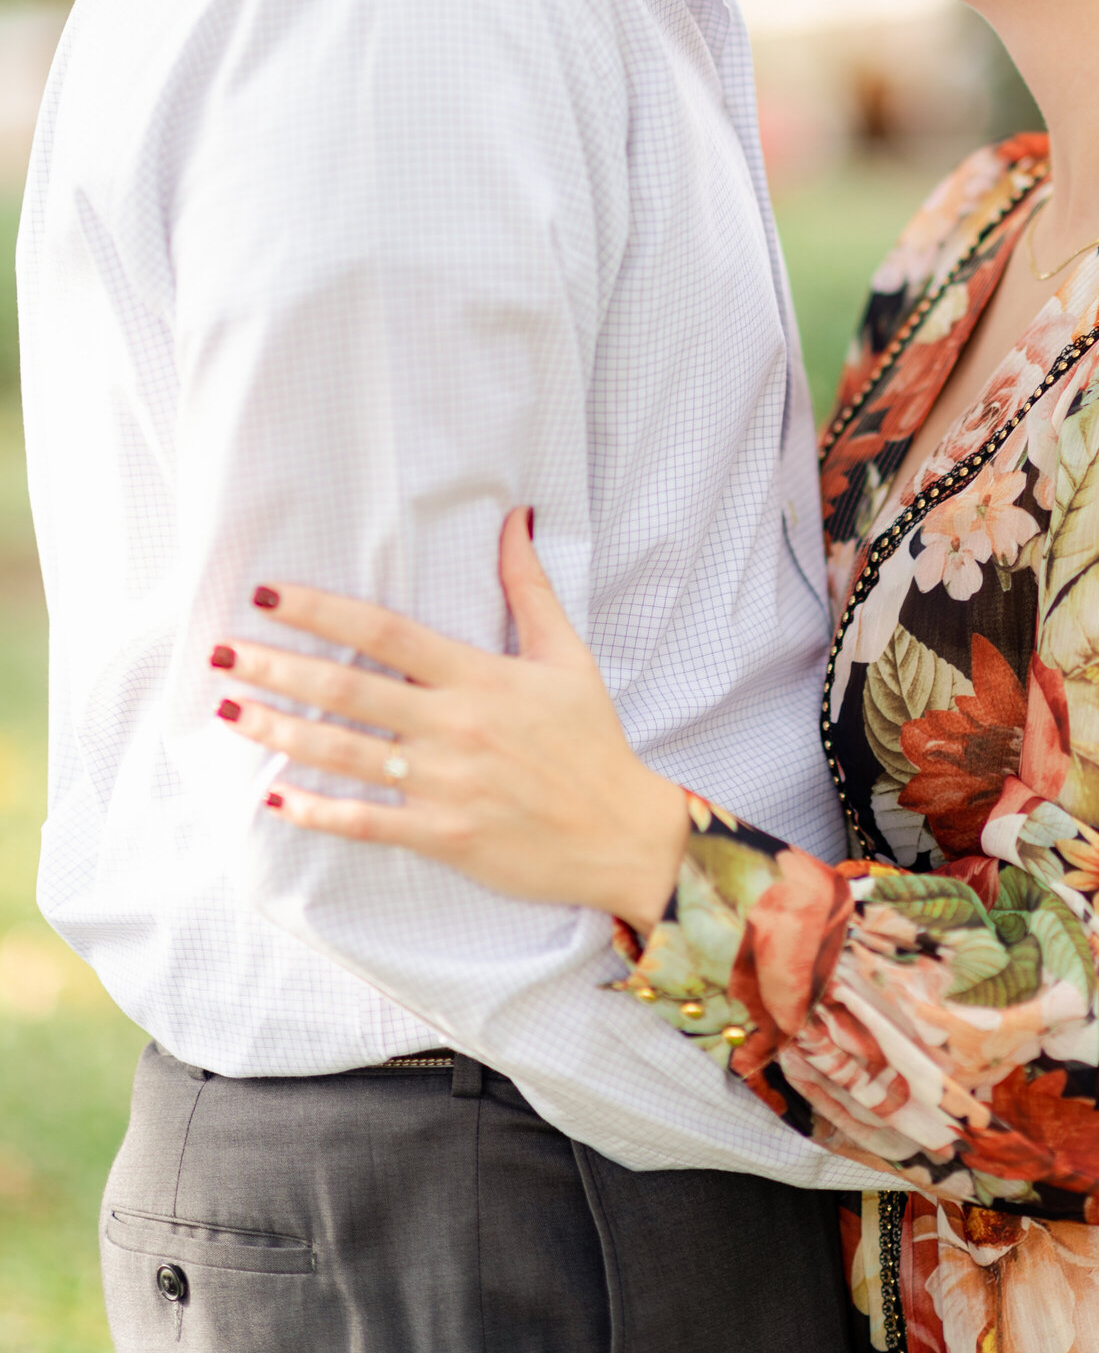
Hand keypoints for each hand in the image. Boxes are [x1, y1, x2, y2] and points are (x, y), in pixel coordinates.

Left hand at [210, 510, 689, 934]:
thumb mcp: (568, 656)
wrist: (622, 832)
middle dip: (278, 667)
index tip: (270, 595)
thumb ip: (530, 588)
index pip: (386, 633)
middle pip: (348, 689)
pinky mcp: (443, 835)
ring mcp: (445, 784)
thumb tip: (515, 518)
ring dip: (279, 731)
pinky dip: (317, 811)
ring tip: (229, 710)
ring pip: (345, 754)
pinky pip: (366, 821)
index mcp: (481, 676)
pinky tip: (274, 796)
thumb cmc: (592, 740)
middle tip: (221, 651)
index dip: (322, 611)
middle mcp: (455, 726)